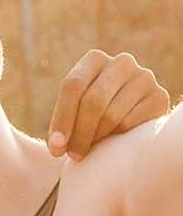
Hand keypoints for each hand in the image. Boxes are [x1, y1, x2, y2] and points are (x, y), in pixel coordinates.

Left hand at [46, 49, 169, 157]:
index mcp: (94, 59)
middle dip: (79, 133)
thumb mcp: (74, 108)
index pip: (73, 85)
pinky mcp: (159, 96)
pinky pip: (129, 123)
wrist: (130, 113)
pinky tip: (112, 139)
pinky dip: (116, 137)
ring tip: (89, 148)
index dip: (62, 118)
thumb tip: (56, 146)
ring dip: (96, 138)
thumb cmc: (91, 112)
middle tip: (72, 156)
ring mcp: (143, 77)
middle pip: (93, 101)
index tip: (56, 147)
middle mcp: (121, 62)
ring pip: (111, 115)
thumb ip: (62, 120)